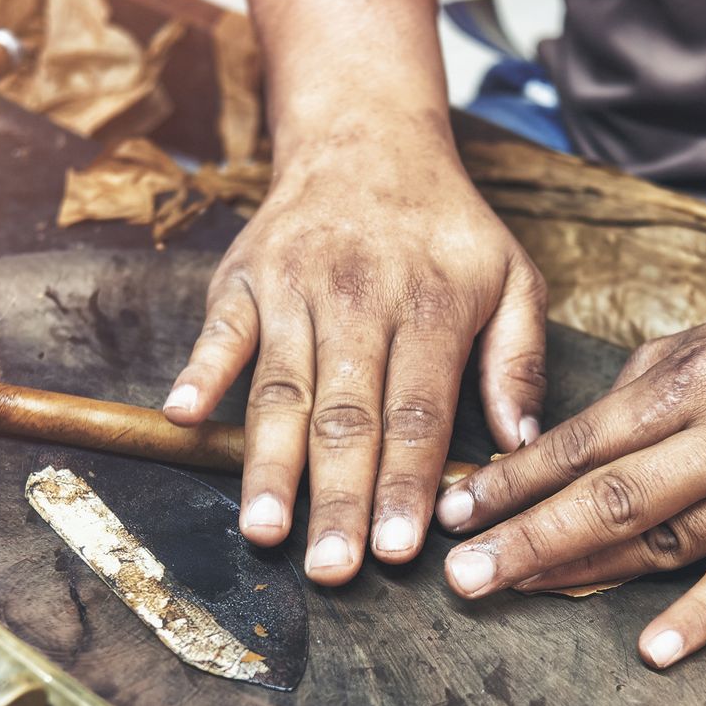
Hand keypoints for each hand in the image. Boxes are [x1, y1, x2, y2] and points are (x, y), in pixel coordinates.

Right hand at [161, 135, 547, 583]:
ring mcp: (292, 289)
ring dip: (269, 464)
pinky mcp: (241, 280)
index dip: (407, 484)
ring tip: (264, 530)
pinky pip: (218, 333)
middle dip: (337, 498)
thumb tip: (521, 445)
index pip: (417, 413)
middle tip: (330, 570)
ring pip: (281, 390)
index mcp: (430, 307)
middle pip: (346, 416)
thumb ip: (520, 360)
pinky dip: (198, 372)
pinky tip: (184, 418)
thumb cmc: (444, 227)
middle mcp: (358, 299)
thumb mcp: (514, 276)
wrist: (365, 135)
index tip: (400, 549)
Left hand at [433, 315, 705, 667]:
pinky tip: (650, 647)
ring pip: (672, 544)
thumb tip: (536, 452)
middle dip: (530, 537)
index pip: (588, 439)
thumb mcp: (704, 347)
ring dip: (588, 575)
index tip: (455, 512)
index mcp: (701, 377)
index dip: (515, 479)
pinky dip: (702, 618)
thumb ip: (629, 393)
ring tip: (518, 592)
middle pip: (617, 497)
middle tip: (463, 574)